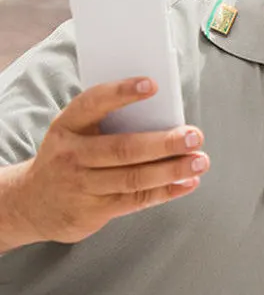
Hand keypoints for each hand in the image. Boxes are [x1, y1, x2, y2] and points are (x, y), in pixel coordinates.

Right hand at [9, 76, 209, 244]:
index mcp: (67, 126)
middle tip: (194, 135)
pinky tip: (188, 182)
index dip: (122, 92)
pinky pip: (136, 200)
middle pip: (123, 148)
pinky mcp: (93, 211)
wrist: (32, 203)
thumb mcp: (77, 133)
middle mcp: (72, 155)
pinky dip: (167, 191)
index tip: (153, 84)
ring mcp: (81, 185)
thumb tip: (166, 117)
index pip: (93, 103)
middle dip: (164, 143)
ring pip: (134, 178)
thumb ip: (111, 123)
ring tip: (200, 161)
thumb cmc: (71, 157)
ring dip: (172, 170)